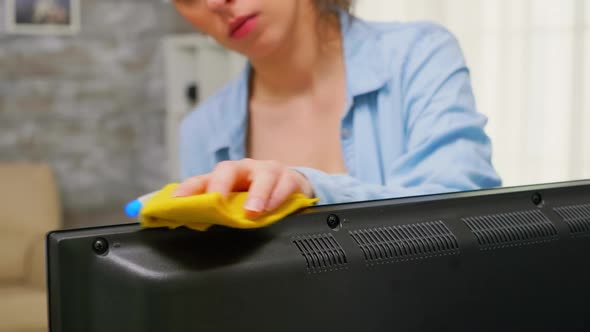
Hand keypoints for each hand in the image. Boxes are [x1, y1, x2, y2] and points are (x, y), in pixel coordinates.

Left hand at [173, 159, 313, 215]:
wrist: (292, 188)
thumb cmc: (257, 197)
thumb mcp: (234, 205)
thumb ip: (215, 214)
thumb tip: (189, 227)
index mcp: (225, 177)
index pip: (201, 180)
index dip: (188, 190)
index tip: (177, 202)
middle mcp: (244, 170)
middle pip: (228, 170)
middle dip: (220, 184)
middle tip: (216, 200)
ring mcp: (267, 171)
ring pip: (262, 176)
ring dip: (256, 194)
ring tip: (252, 212)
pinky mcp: (289, 178)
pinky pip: (284, 185)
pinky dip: (277, 197)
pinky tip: (272, 208)